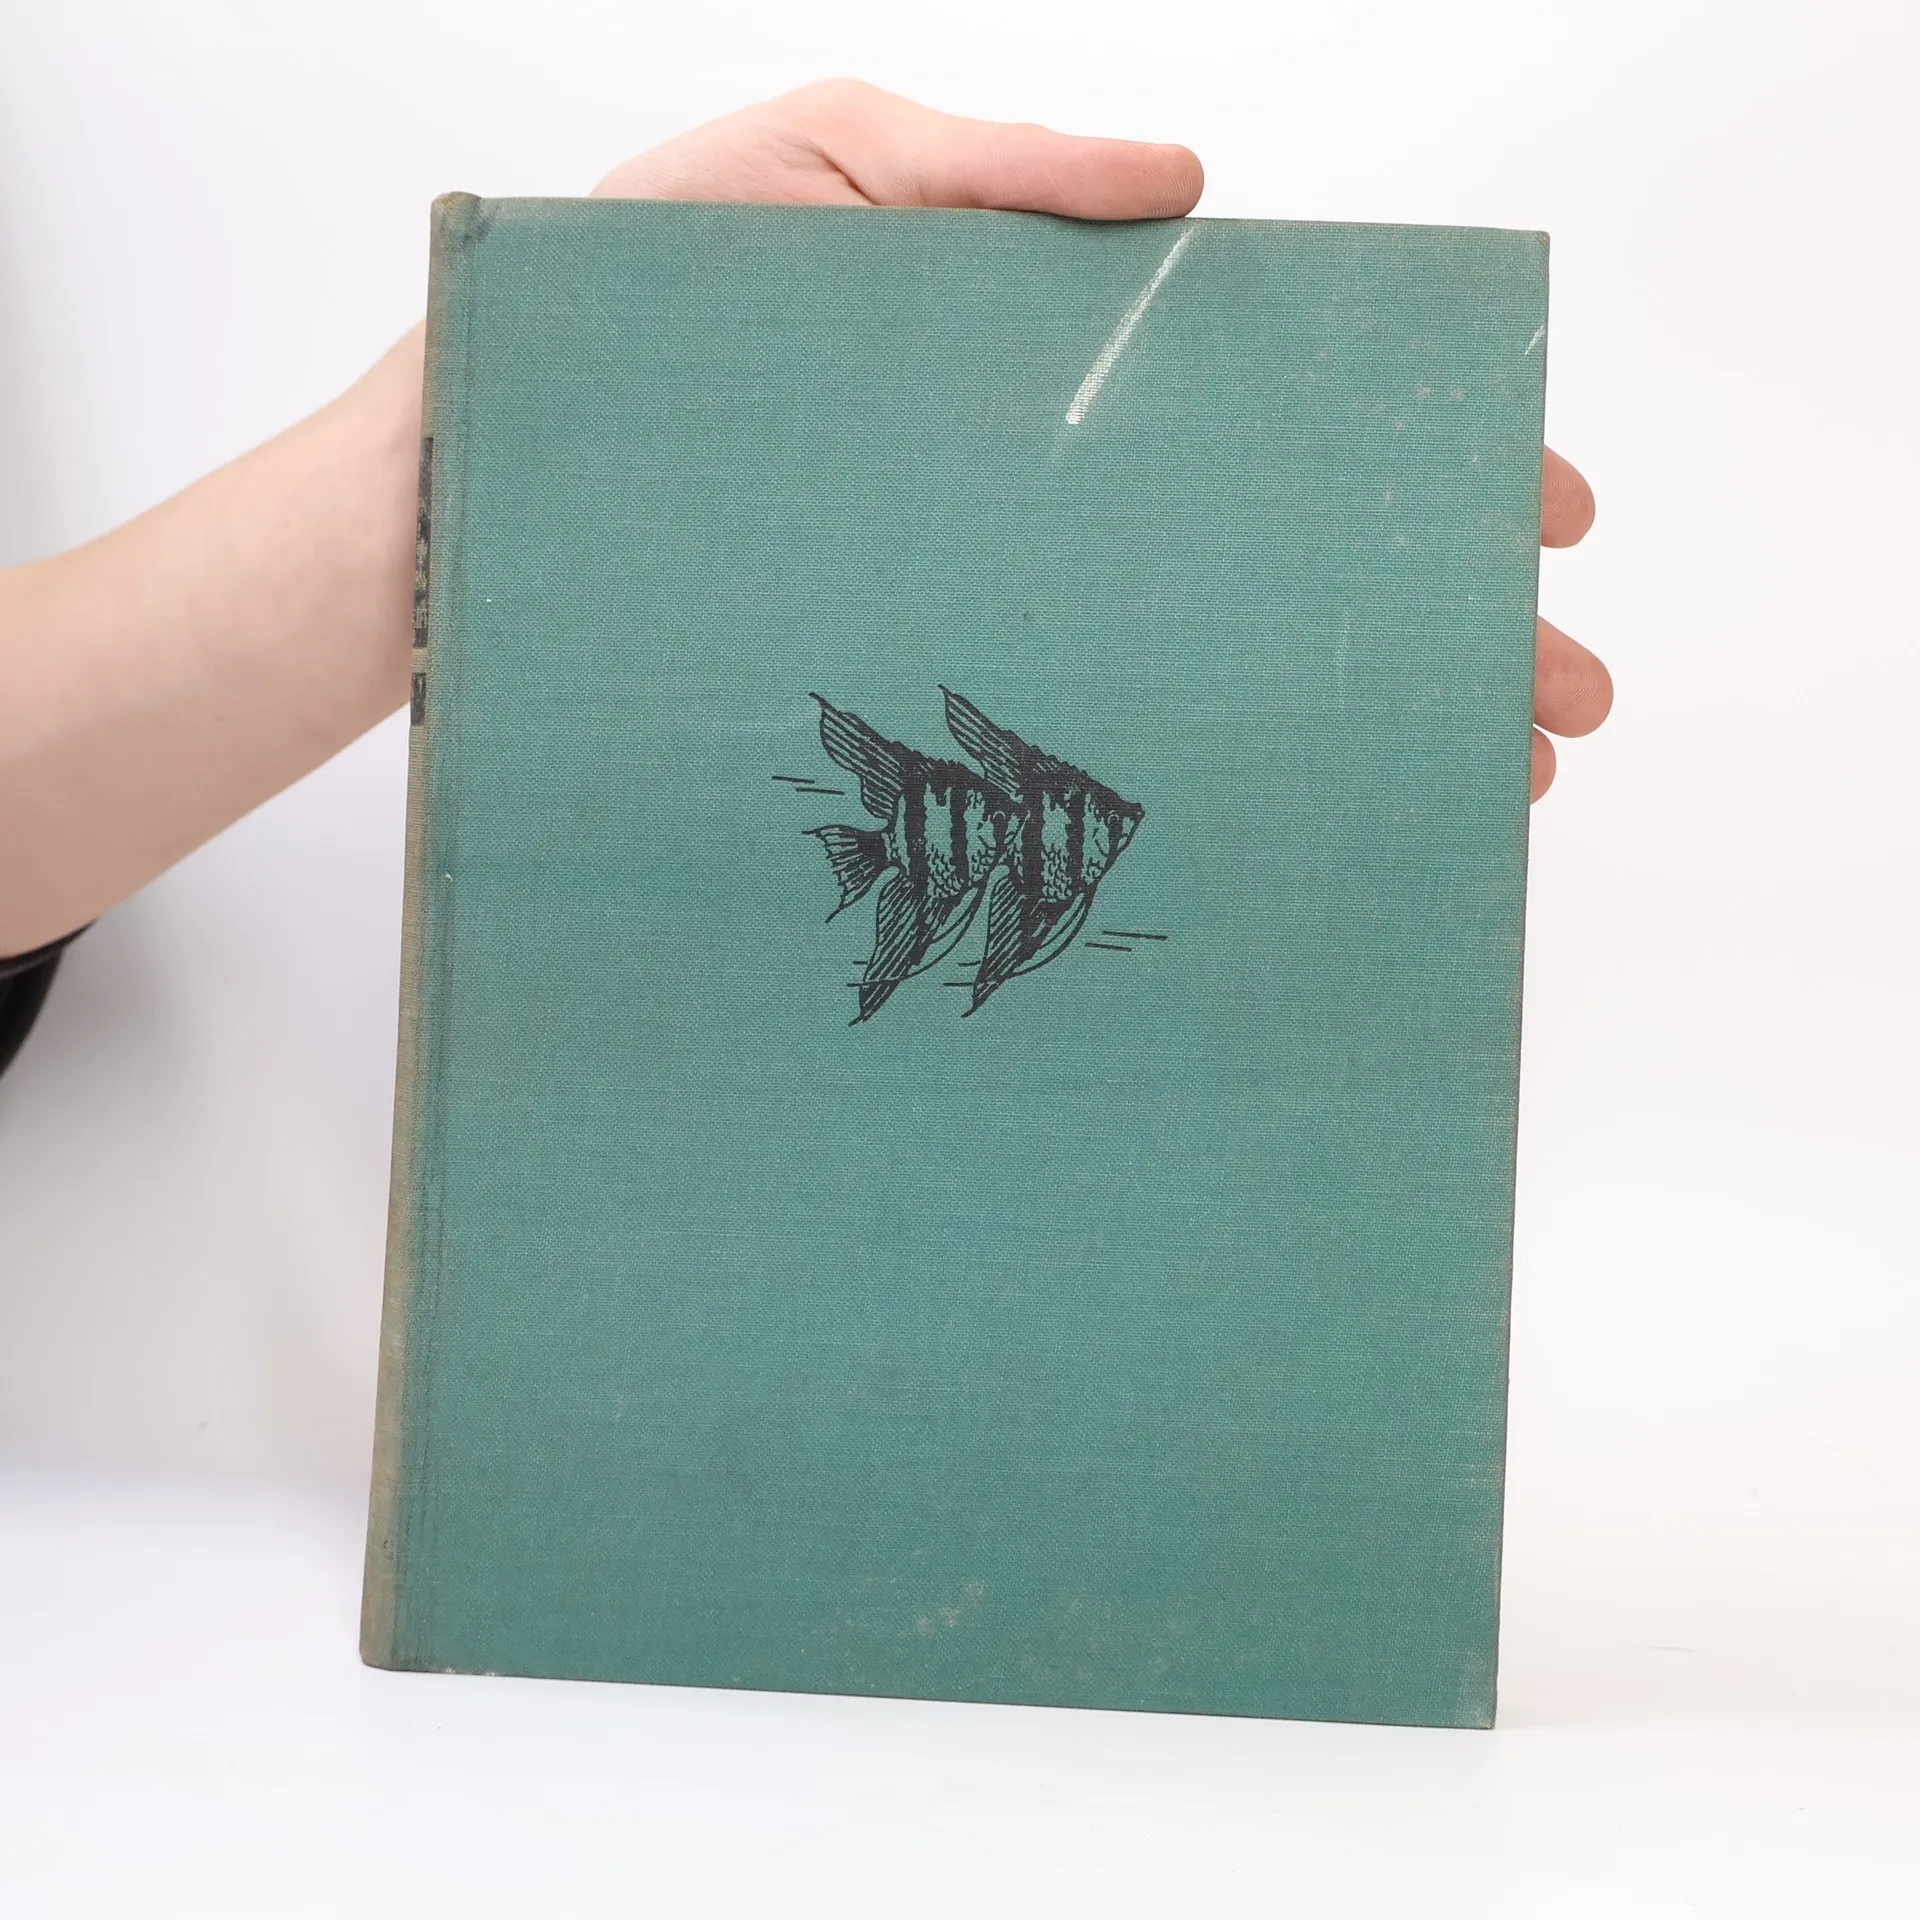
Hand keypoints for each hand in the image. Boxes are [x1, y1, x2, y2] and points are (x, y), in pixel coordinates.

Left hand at [595, 80, 1606, 802]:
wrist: (460, 512)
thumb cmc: (616, 333)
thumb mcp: (805, 179)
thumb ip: (988, 176)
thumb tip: (1188, 188)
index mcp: (1045, 396)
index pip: (1280, 426)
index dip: (1418, 467)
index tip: (1538, 517)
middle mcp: (1042, 530)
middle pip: (1280, 573)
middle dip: (1434, 635)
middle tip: (1561, 696)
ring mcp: (990, 637)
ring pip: (1212, 691)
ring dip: (1359, 740)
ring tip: (1487, 791)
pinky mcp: (914, 747)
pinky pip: (1087, 792)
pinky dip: (1204, 819)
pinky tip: (1295, 848)